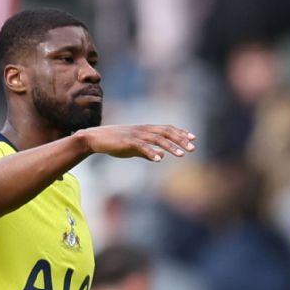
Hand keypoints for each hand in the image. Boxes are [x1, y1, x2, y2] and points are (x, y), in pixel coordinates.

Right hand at [77, 125, 196, 161]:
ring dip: (170, 146)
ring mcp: (136, 135)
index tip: (193, 138)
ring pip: (157, 139)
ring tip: (181, 155)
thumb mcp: (135, 148)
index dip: (180, 133)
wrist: (95, 139)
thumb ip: (148, 152)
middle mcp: (143, 130)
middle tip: (192, 148)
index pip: (167, 129)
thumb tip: (161, 156)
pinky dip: (151, 152)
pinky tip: (159, 160)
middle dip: (181, 140)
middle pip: (166, 132)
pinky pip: (142, 146)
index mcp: (146, 130)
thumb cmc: (115, 143)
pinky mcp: (128, 142)